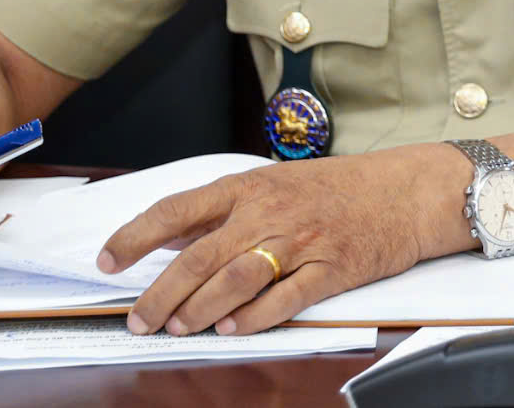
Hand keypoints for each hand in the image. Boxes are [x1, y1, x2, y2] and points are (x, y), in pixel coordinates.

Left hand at [100, 144, 462, 335]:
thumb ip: (223, 210)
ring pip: (236, 279)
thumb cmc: (340, 187)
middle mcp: (272, 211)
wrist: (407, 191)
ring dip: (198, 309)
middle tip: (139, 320)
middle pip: (200, 255)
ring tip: (177, 328)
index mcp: (252, 186)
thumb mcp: (276, 184)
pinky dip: (252, 318)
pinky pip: (284, 299)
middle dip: (160, 293)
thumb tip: (167, 236)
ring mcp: (302, 241)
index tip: (106, 260)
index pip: (179, 209)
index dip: (136, 235)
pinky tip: (231, 330)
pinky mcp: (331, 269)